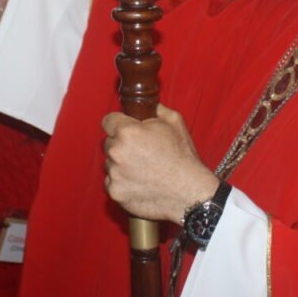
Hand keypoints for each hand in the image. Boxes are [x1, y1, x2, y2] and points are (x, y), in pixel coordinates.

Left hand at [102, 104, 218, 222]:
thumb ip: (155, 109)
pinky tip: (140, 182)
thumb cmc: (182, 158)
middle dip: (121, 145)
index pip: (107, 121)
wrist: (189, 192)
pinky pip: (112, 182)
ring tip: (143, 169)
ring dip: (121, 164)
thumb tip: (147, 104)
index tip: (125, 129)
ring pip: (110, 163)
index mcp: (128, 132)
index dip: (118, 123)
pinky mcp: (115, 192)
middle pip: (109, 143)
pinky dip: (123, 182)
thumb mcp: (174, 122)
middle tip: (141, 152)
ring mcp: (115, 174)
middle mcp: (117, 152)